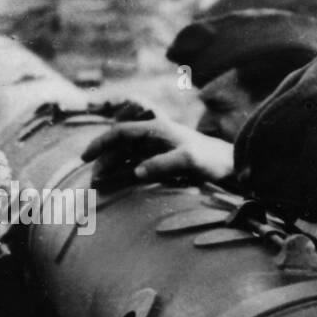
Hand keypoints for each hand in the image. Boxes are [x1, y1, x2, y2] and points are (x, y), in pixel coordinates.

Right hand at [80, 112, 234, 182]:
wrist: (231, 165)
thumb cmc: (211, 160)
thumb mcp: (189, 161)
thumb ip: (163, 164)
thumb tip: (137, 172)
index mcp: (156, 130)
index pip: (120, 132)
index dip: (101, 143)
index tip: (85, 157)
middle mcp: (154, 137)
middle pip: (120, 146)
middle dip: (104, 161)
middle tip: (94, 181)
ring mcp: (157, 149)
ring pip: (126, 157)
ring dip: (112, 170)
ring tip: (101, 186)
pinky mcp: (162, 162)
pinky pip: (136, 166)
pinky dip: (125, 175)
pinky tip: (117, 186)